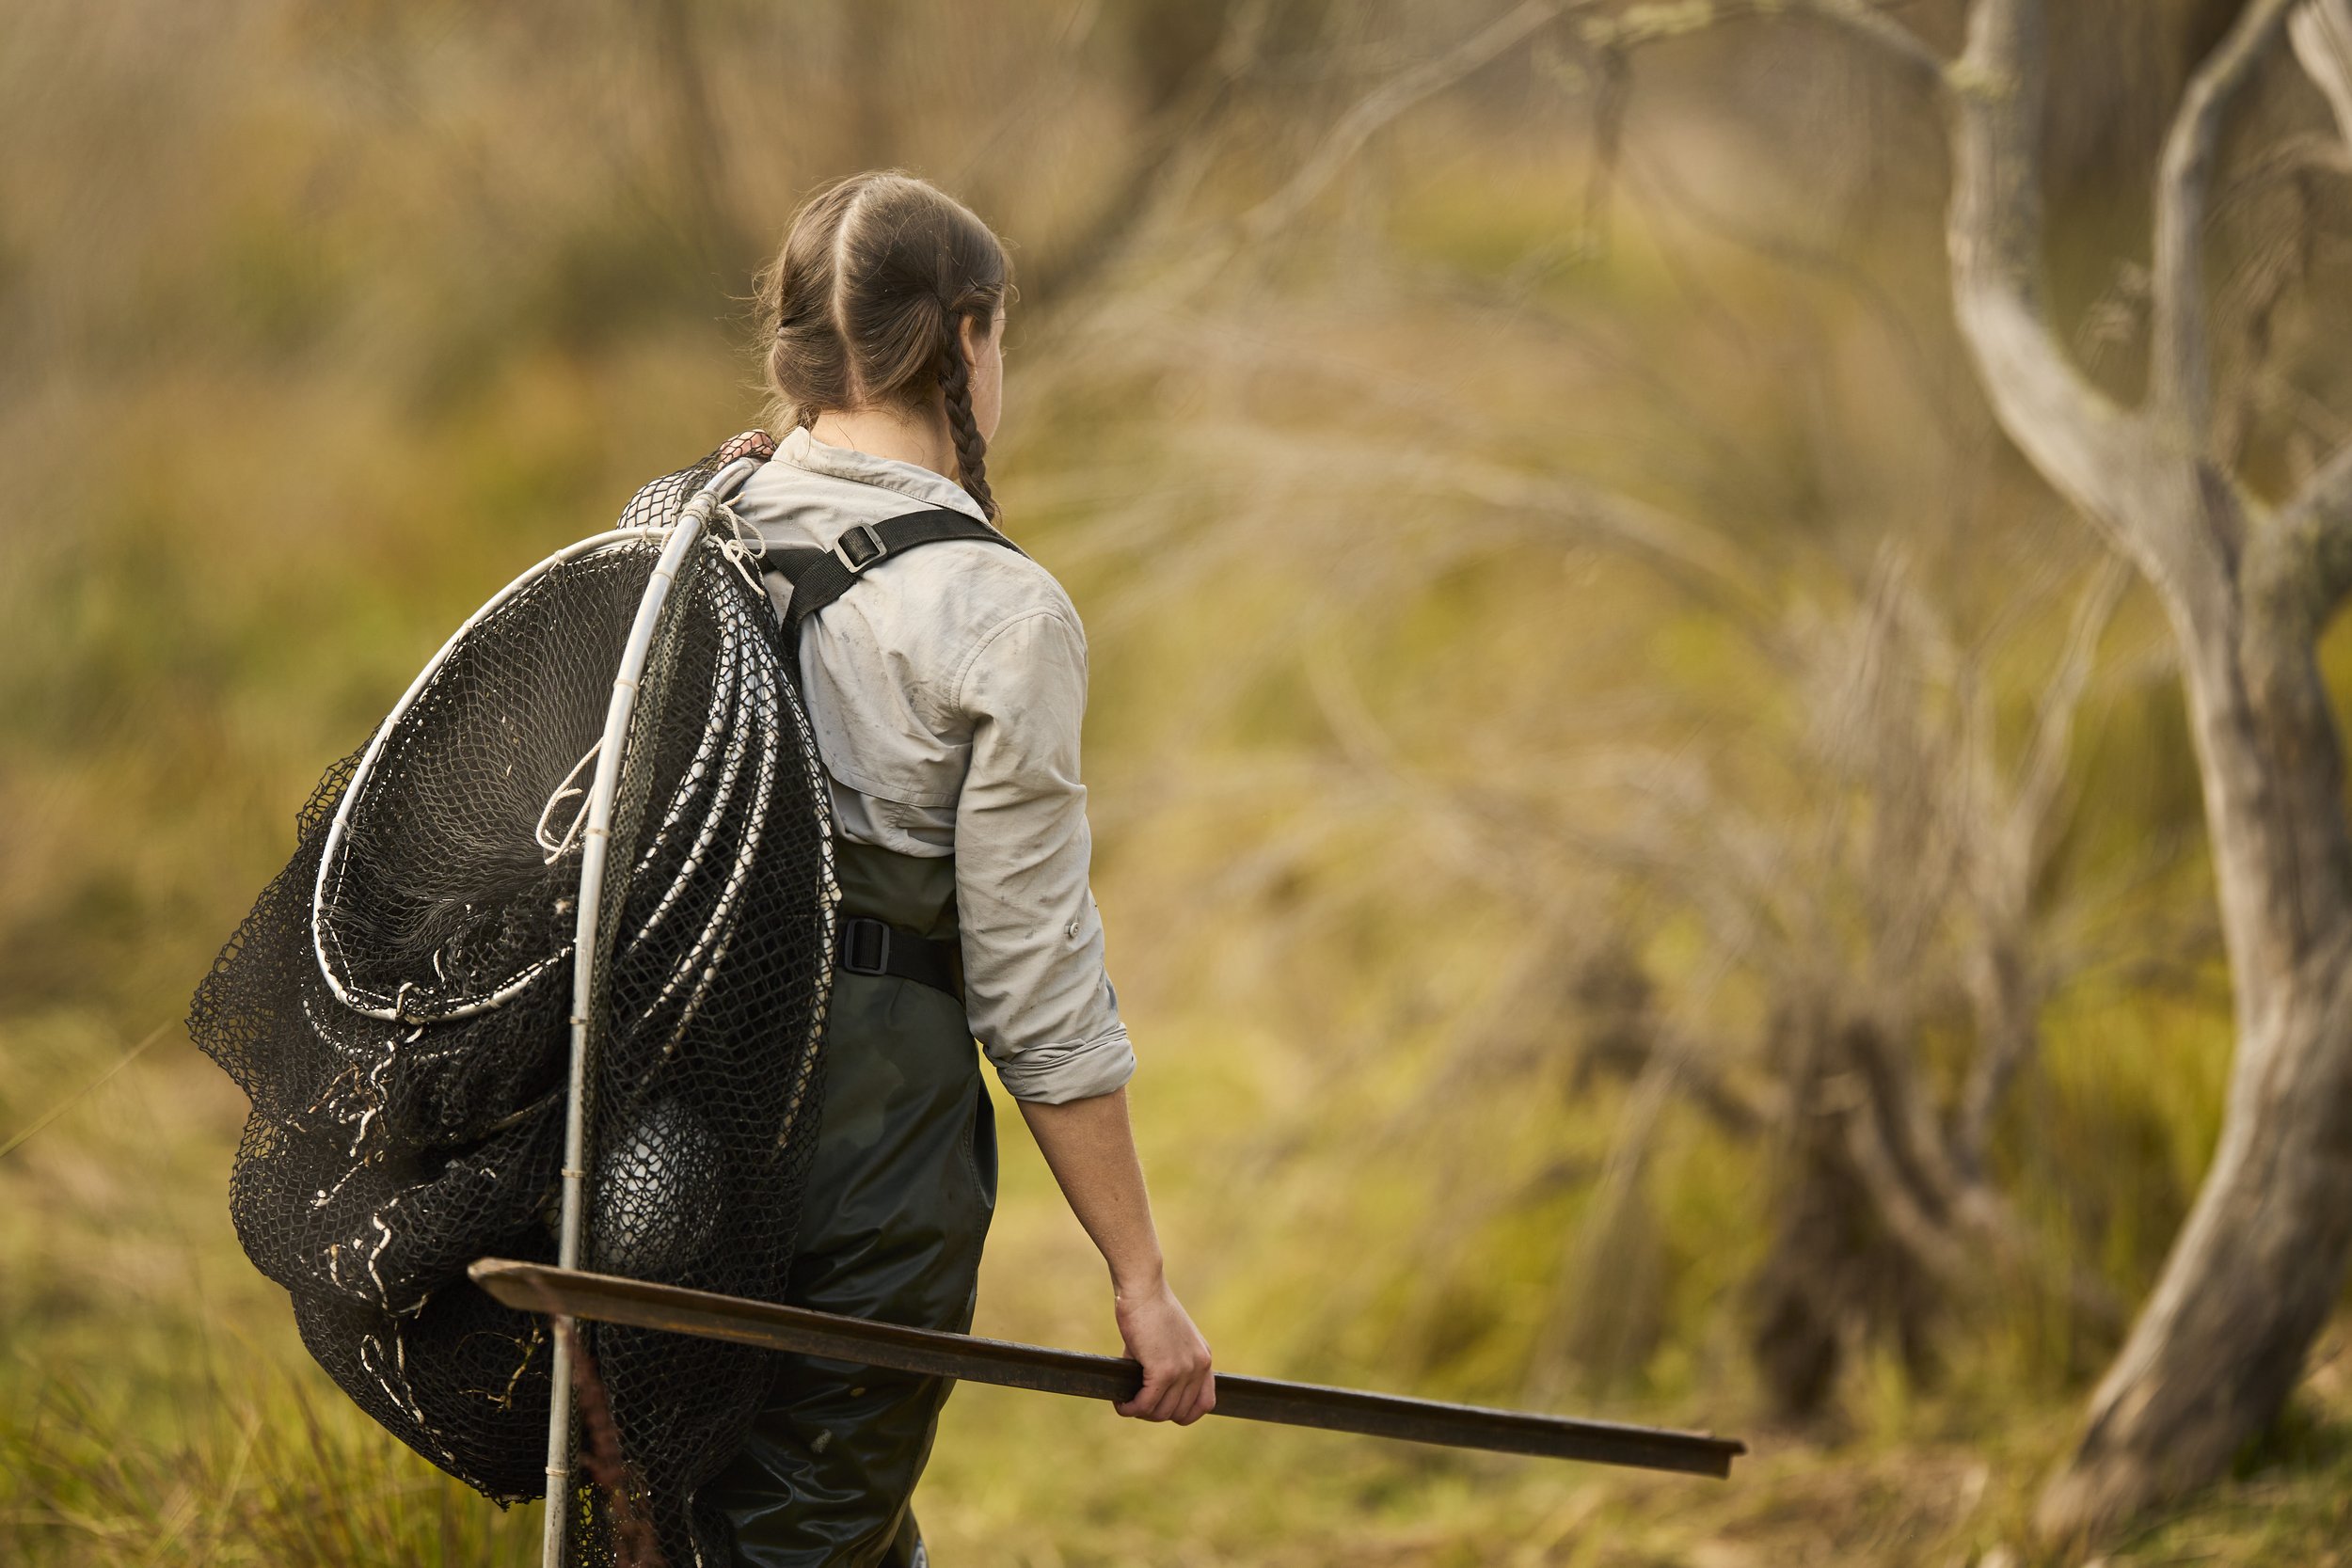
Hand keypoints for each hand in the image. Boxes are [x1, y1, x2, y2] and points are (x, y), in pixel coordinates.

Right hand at [1112, 1275, 1214, 1424]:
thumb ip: (1169, 1365)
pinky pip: (1146, 1403)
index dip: (1183, 1414)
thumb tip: (1149, 1396)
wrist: (1143, 1289)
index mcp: (1204, 1359)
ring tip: (1126, 1403)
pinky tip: (1121, 1403)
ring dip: (1141, 1412)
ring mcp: (1183, 1370)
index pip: (1205, 1404)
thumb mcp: (1170, 1340)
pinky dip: (1131, 1408)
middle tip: (1135, 1404)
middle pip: (1179, 1413)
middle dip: (1155, 1414)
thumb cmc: (1150, 1309)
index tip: (1162, 1410)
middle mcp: (1199, 1366)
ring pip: (1161, 1412)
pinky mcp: (1163, 1370)